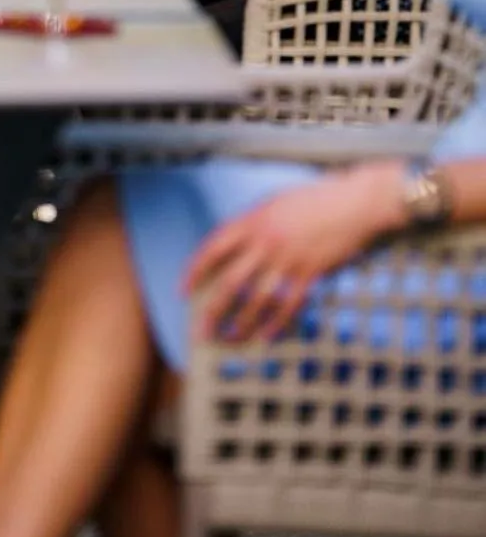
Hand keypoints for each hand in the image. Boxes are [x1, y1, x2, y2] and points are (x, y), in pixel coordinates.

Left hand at [184, 162, 403, 342]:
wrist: (353, 202)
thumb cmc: (314, 198)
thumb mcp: (274, 203)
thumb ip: (253, 223)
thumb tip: (234, 244)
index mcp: (253, 221)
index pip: (213, 248)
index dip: (194, 270)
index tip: (183, 290)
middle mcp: (266, 242)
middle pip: (231, 282)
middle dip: (212, 309)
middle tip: (200, 331)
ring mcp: (288, 259)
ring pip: (257, 299)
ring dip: (242, 323)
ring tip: (229, 338)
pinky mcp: (310, 272)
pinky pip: (289, 304)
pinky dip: (277, 323)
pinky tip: (266, 336)